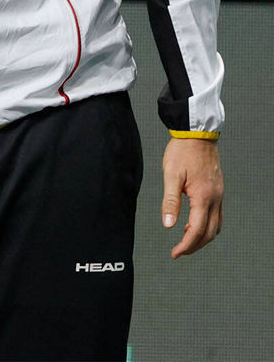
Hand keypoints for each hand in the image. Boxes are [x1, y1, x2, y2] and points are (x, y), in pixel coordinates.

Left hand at [161, 137, 222, 258]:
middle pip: (210, 233)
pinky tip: (192, 223)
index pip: (197, 230)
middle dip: (195, 245)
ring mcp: (219, 195)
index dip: (186, 245)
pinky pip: (217, 215)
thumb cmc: (182, 152)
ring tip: (185, 240)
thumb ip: (170, 201)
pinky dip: (206, 225)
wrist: (197, 134)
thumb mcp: (171, 175)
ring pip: (216, 226)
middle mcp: (216, 199)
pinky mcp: (218, 190)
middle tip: (179, 252)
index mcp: (204, 197)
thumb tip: (168, 225)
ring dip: (202, 237)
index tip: (175, 254)